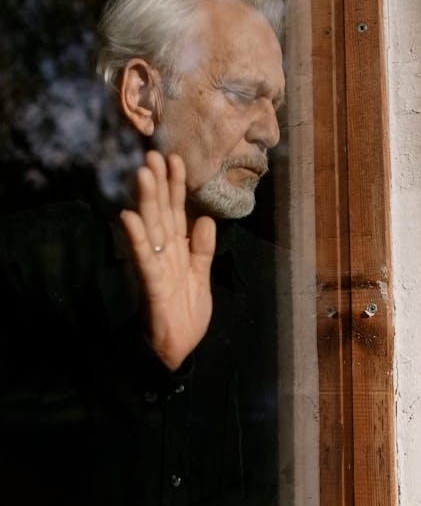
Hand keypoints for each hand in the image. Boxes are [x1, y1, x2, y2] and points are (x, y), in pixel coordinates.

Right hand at [121, 151, 215, 370]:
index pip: (176, 213)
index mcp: (177, 251)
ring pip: (150, 230)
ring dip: (146, 202)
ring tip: (142, 174)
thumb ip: (202, 250)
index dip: (176, 188)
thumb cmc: (185, 316)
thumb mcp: (201, 278)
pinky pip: (142, 260)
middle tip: (152, 154)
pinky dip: (136, 240)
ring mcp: (155, 268)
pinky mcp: (151, 286)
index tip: (175, 160)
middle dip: (158, 185)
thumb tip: (205, 220)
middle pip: (161, 214)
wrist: (175, 351)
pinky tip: (129, 218)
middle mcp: (163, 254)